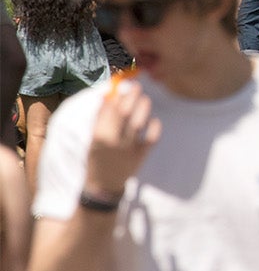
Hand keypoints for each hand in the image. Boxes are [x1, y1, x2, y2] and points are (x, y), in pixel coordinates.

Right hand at [86, 78, 160, 194]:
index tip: (121, 85)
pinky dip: (154, 126)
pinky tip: (153, 120)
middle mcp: (112, 141)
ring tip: (144, 99)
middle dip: (131, 96)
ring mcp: (128, 149)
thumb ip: (100, 119)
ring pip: (138, 122)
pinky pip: (150, 138)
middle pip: (124, 112)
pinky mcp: (140, 156)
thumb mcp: (92, 139)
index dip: (116, 95)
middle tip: (136, 86)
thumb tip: (108, 96)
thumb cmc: (97, 158)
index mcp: (97, 136)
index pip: (108, 109)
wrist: (103, 186)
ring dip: (143, 107)